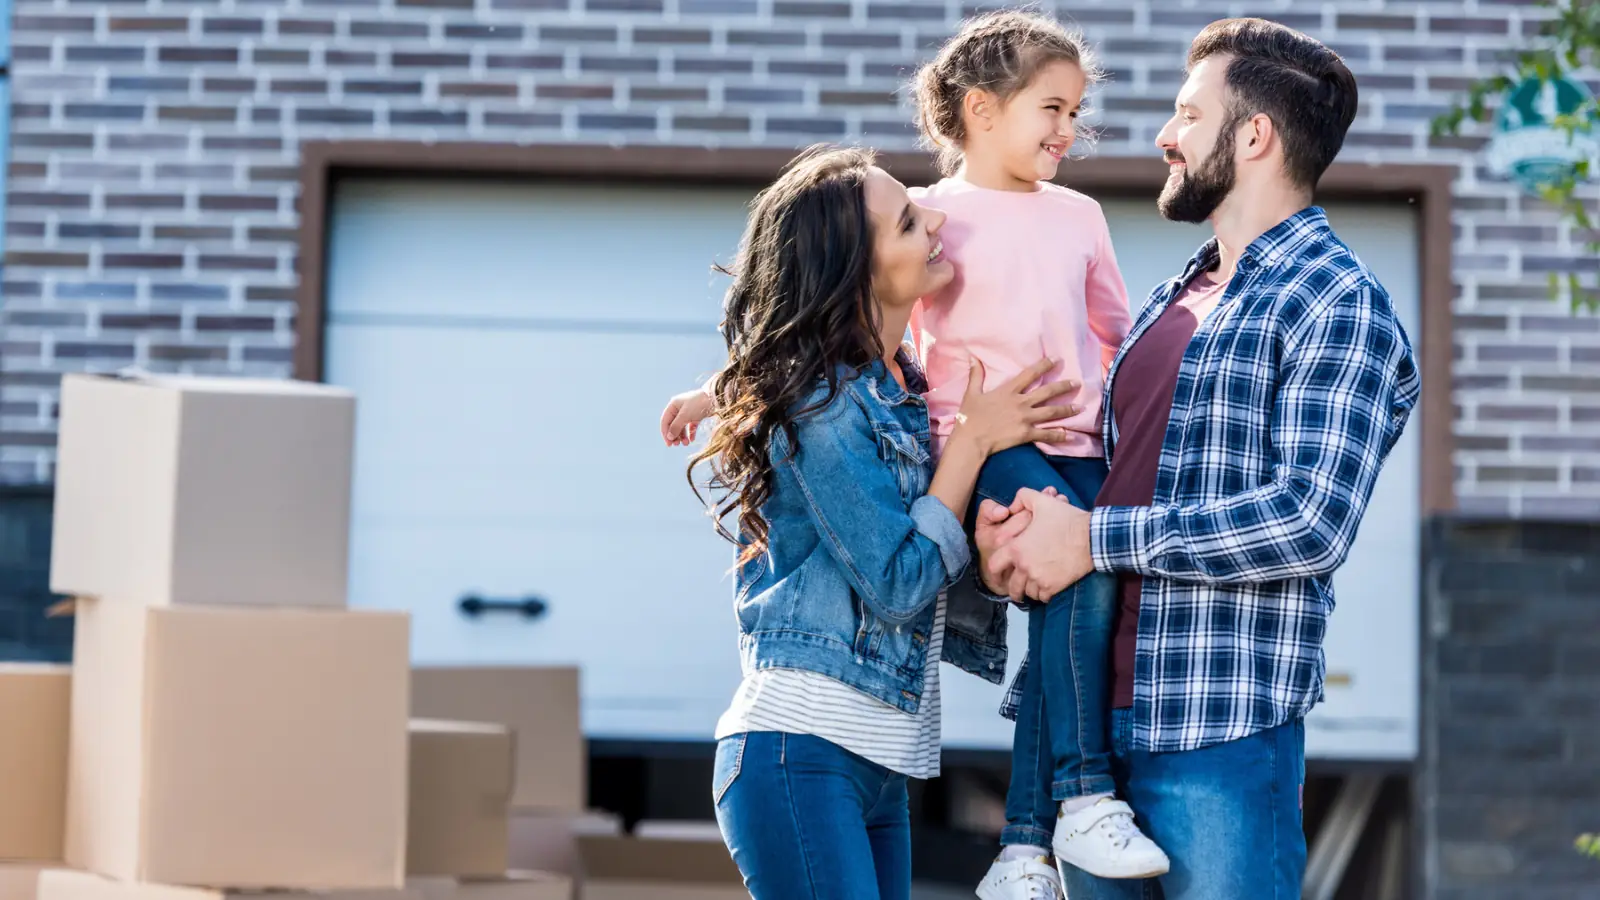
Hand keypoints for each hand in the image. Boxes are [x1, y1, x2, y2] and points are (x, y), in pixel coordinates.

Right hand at [660, 388, 714, 446]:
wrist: (715, 399)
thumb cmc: (698, 404)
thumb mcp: (684, 416)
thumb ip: (676, 427)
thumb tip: (669, 437)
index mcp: (673, 405)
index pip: (665, 421)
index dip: (665, 433)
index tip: (669, 444)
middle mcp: (679, 408)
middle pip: (673, 425)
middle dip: (674, 435)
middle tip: (677, 445)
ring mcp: (688, 412)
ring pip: (682, 426)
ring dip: (682, 436)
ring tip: (686, 444)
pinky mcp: (697, 415)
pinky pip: (691, 426)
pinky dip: (690, 433)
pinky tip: (692, 440)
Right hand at [951, 357, 1080, 455]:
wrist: (971, 439)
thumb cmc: (969, 416)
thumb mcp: (971, 393)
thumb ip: (975, 375)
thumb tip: (972, 358)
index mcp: (1009, 391)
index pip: (1030, 374)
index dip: (1044, 365)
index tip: (1057, 359)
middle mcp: (1021, 403)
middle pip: (1047, 392)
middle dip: (1064, 386)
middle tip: (1077, 383)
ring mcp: (1025, 419)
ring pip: (1051, 412)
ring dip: (1067, 410)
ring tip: (1080, 408)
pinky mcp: (1026, 434)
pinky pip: (1046, 434)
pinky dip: (1059, 435)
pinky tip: (1069, 435)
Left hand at [973, 486, 1059, 598]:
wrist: (1092, 537)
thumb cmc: (1067, 520)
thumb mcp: (1041, 501)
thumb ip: (1021, 497)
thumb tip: (1010, 506)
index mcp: (1017, 548)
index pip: (994, 565)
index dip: (994, 570)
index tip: (998, 574)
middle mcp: (1025, 566)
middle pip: (1011, 586)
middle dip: (1012, 588)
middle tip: (1015, 589)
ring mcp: (1039, 578)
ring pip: (1027, 592)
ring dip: (1028, 590)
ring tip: (1032, 587)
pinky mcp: (1053, 587)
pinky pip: (1042, 597)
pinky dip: (1042, 594)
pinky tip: (1045, 589)